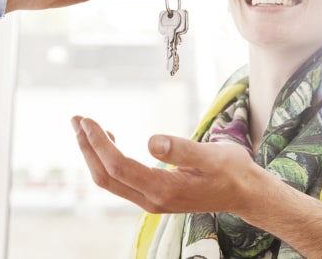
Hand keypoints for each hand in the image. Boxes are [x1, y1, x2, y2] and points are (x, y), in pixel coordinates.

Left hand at [70, 116, 262, 214]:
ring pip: (110, 180)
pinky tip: (110, 141)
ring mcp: (151, 200)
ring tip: (85, 127)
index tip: (88, 121)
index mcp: (164, 189)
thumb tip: (151, 141)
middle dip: (87, 148)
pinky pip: (120, 180)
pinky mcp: (154, 195)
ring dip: (94, 153)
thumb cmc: (232, 171)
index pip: (119, 167)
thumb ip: (182, 149)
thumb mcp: (212, 155)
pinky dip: (107, 159)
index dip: (99, 144)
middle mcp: (152, 199)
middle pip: (105, 176)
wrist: (244, 193)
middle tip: (77, 119)